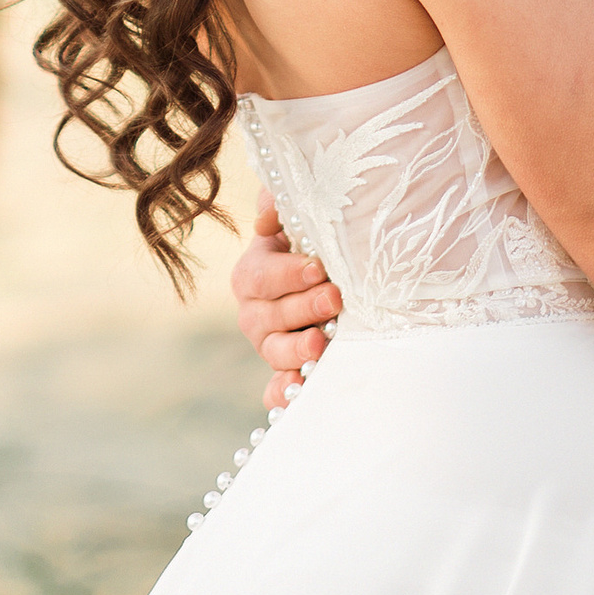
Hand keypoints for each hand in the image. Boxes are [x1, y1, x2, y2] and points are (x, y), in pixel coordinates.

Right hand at [231, 192, 344, 410]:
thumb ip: (278, 202)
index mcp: (253, 273)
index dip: (287, 274)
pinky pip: (277, 386)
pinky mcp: (288, 369)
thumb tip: (266, 218)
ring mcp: (270, 343)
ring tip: (320, 343)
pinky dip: (284, 392)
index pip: (260, 276)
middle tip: (334, 298)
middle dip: (301, 309)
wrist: (339, 273)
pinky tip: (298, 392)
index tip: (317, 268)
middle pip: (268, 317)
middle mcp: (255, 311)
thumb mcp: (298, 212)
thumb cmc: (317, 238)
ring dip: (294, 351)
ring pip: (272, 351)